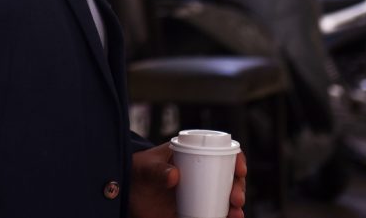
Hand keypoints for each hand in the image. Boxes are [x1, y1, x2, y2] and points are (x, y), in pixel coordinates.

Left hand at [129, 143, 247, 217]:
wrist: (125, 191)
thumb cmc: (138, 171)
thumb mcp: (146, 166)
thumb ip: (157, 170)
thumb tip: (175, 176)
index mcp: (194, 155)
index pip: (222, 153)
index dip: (236, 160)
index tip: (240, 170)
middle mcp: (201, 174)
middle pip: (229, 179)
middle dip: (238, 188)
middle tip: (236, 198)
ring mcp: (198, 193)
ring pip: (224, 199)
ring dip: (234, 207)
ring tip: (235, 214)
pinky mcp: (191, 211)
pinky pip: (211, 215)